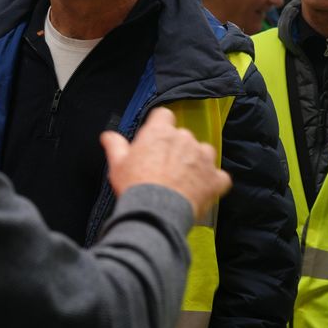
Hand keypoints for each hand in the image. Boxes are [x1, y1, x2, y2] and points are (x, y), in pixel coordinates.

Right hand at [101, 107, 230, 220]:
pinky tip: (203, 191)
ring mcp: (203, 158)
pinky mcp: (215, 179)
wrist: (156, 212)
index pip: (164, 115)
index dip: (160, 125)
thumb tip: (107, 135)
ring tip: (185, 180)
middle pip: (184, 136)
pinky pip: (220, 177)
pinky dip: (213, 182)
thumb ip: (115, 145)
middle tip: (165, 168)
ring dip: (198, 162)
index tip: (156, 139)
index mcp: (160, 132)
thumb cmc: (135, 185)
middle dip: (177, 149)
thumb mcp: (118, 164)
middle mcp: (185, 139)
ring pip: (205, 152)